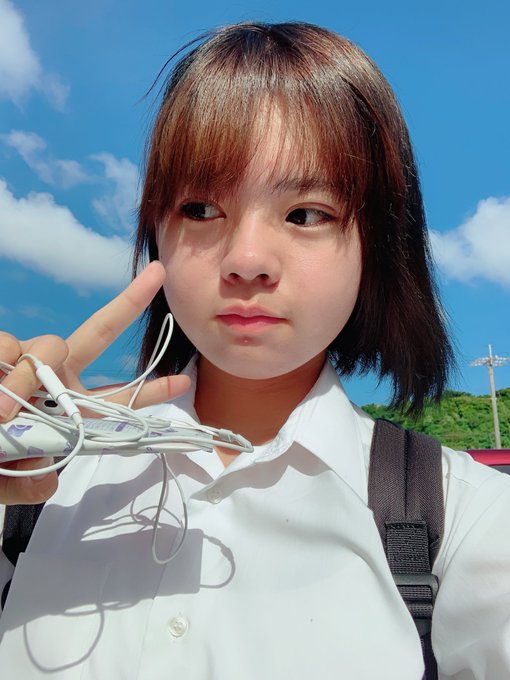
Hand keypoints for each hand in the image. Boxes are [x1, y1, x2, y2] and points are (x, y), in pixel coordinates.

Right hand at [0, 261, 189, 504]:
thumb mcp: (6, 482)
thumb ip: (29, 484)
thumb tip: (50, 480)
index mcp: (65, 410)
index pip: (115, 400)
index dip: (149, 392)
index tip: (181, 382)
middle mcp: (51, 378)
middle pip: (96, 334)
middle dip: (127, 304)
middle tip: (158, 275)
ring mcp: (24, 361)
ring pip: (50, 346)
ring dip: (30, 379)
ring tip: (2, 414)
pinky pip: (8, 346)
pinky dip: (1, 366)